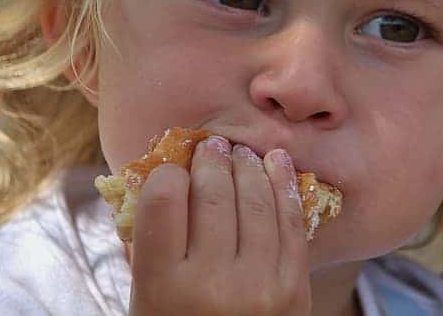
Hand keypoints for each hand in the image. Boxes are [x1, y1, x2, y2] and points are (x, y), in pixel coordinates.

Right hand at [128, 136, 311, 315]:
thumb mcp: (148, 297)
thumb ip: (152, 244)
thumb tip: (164, 175)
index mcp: (161, 288)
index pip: (163, 202)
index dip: (168, 175)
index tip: (173, 170)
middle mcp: (211, 286)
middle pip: (213, 197)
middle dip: (213, 160)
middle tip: (213, 146)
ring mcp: (258, 287)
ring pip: (256, 202)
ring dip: (249, 166)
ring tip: (241, 152)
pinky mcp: (294, 288)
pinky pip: (291, 223)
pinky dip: (284, 186)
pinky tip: (276, 163)